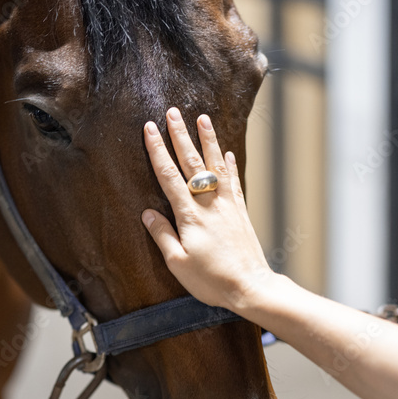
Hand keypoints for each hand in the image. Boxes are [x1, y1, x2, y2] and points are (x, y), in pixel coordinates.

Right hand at [142, 107, 275, 312]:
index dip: (158, 151)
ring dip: (208, 140)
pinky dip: (229, 165)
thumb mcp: (178, 263)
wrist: (250, 286)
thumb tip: (146, 213)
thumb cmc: (211, 280)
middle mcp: (209, 204)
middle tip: (172, 112)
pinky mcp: (240, 212)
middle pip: (192, 163)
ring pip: (216, 165)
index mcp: (189, 216)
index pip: (169, 176)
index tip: (149, 129)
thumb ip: (162, 235)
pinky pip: (233, 182)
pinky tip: (226, 152)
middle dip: (180, 135)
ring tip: (202, 118)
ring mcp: (227, 205)